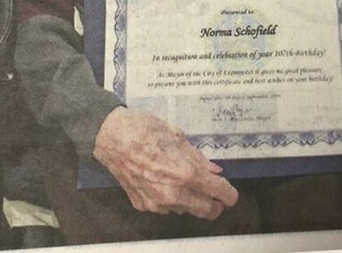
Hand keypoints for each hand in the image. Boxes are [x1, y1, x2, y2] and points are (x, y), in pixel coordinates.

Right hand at [93, 107, 238, 219]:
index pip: (218, 192)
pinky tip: (163, 180)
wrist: (110, 137)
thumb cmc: (144, 129)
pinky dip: (171, 198)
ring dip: (190, 200)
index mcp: (185, 173)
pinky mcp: (143, 205)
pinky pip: (165, 208)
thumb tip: (214, 170)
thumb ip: (198, 157)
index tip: (231, 194)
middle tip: (214, 193)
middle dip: (214, 204)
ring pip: (185, 210)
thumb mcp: (177, 136)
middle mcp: (173, 193)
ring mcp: (157, 203)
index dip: (229, 194)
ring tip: (183, 179)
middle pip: (206, 211)